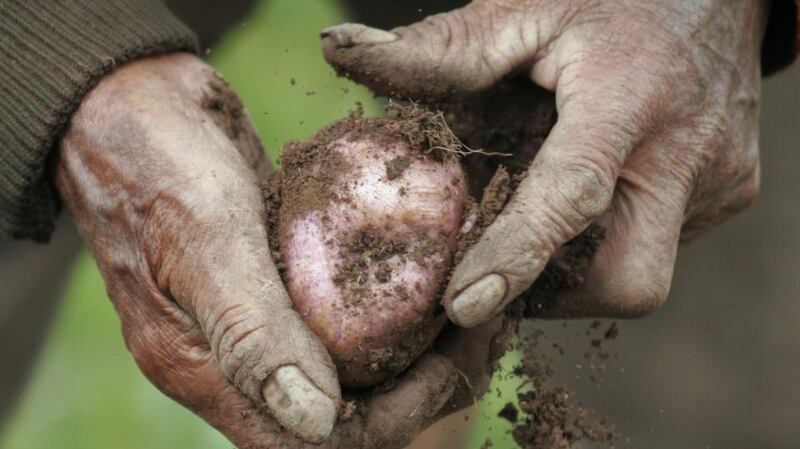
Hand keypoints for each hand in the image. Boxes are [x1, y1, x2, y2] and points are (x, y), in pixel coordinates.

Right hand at [55, 53, 499, 447]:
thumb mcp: (203, 240)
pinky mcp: (281, 276)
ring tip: (473, 302)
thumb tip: (318, 423)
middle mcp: (238, 358)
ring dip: (419, 343)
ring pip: (354, 360)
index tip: (451, 362)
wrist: (129, 100)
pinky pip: (347, 308)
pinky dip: (397, 299)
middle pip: (346, 407)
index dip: (394, 416)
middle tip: (480, 329)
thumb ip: (251, 334)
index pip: (314, 440)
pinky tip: (437, 267)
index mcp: (207, 370)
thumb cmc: (153, 161)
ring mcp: (262, 316)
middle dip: (422, 380)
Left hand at [321, 0, 764, 324]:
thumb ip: (437, 47)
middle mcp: (688, 150)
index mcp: (632, 94)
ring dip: (578, 266)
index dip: (517, 256)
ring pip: (641, 271)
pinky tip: (588, 200)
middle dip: (558, 291)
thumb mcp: (523, 10)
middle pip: (630, 278)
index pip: (574, 193)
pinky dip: (609, 240)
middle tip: (503, 262)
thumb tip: (336, 51)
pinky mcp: (733, 191)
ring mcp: (720, 179)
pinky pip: (660, 245)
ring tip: (543, 216)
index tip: (462, 306)